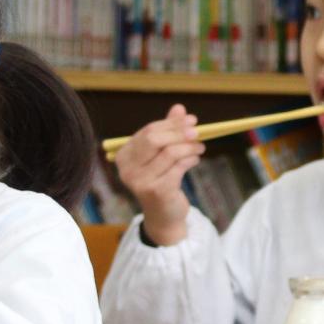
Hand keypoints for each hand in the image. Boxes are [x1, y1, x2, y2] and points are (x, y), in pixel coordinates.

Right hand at [112, 104, 202, 244]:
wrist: (163, 216)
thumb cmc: (161, 180)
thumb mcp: (161, 154)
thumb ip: (167, 131)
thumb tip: (179, 108)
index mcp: (124, 156)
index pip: (147, 132)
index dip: (170, 124)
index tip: (190, 119)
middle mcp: (128, 169)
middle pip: (154, 140)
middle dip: (179, 132)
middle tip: (197, 131)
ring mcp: (141, 181)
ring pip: (169, 153)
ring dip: (189, 147)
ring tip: (200, 147)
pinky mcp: (157, 191)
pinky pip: (178, 167)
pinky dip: (190, 159)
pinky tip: (195, 158)